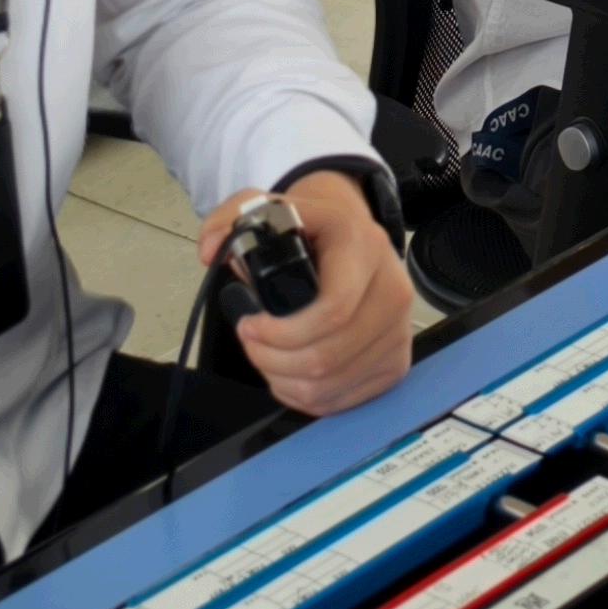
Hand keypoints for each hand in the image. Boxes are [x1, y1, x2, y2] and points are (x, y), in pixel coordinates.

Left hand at [197, 172, 412, 416]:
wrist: (356, 240)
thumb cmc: (311, 232)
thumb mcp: (269, 209)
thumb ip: (230, 219)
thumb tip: (210, 250)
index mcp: (363, 246)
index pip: (333, 309)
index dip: (283, 332)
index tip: (250, 326)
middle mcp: (392, 289)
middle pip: (328, 356)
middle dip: (273, 360)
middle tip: (252, 344)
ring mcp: (398, 331)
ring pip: (332, 384)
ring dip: (285, 381)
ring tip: (267, 359)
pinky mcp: (396, 362)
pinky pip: (344, 399)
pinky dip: (307, 396)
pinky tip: (291, 374)